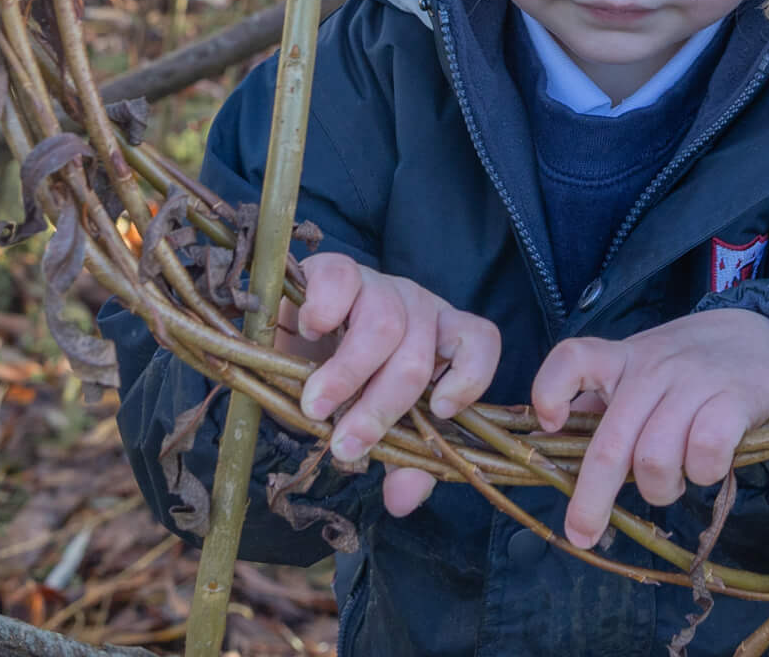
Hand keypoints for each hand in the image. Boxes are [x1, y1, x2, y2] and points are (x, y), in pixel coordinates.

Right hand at [278, 253, 501, 516]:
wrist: (287, 336)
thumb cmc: (342, 381)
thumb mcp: (371, 421)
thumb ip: (397, 457)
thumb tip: (402, 500)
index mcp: (441, 340)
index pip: (480, 342)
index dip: (470, 377)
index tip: (438, 412)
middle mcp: (417, 308)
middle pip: (418, 355)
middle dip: (381, 408)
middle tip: (344, 445)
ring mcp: (379, 284)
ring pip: (383, 326)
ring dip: (346, 376)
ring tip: (313, 407)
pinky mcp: (336, 269)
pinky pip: (342, 280)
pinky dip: (325, 309)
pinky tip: (308, 332)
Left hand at [531, 310, 768, 547]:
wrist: (763, 333)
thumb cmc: (689, 367)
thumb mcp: (641, 370)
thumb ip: (603, 404)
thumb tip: (552, 447)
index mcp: (623, 358)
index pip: (572, 358)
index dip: (549, 392)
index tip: (550, 425)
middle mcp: (654, 367)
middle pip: (610, 443)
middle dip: (591, 500)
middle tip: (582, 533)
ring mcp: (695, 381)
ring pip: (654, 459)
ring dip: (660, 488)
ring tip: (673, 481)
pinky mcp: (736, 398)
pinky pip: (705, 453)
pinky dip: (702, 474)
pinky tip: (707, 467)